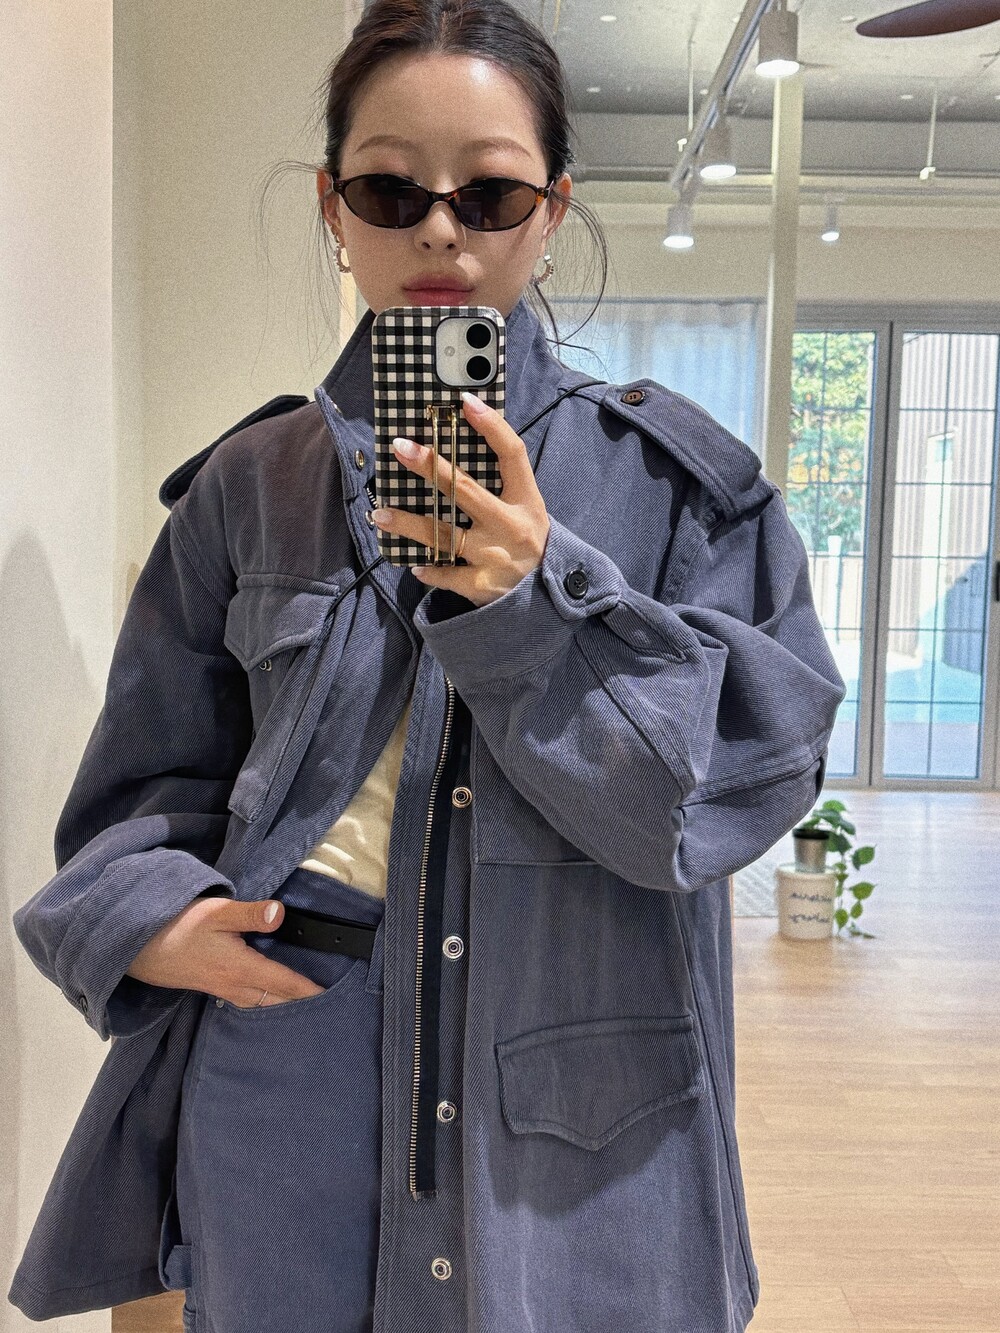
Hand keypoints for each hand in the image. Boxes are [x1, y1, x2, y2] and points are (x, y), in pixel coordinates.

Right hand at [125, 897, 324, 1007]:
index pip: (285, 983)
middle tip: (326, 1009)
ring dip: (283, 1007)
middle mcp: (234, 986)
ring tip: (303, 1008)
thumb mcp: (215, 913)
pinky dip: (264, 1004)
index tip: (332, 999)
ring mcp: (221, 990)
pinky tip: (267, 1000)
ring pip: (261, 1005)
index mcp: (241, 969)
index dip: (310, 991)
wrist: (134, 947)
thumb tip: (280, 913)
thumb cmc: (176, 927)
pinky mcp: (211, 987)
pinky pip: (246, 1002)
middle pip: (276, 1002)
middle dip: (301, 1005)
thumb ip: (250, 914)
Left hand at [372, 391, 549, 607]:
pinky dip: (428, 569)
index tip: (465, 402)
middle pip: (467, 490)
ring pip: (444, 535)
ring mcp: (496, 556)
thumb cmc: (528, 542)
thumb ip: (500, 485)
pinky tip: (413, 564)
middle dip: (431, 466)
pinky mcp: (483, 586)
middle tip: (401, 448)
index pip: (512, 455)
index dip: (491, 426)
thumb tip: (454, 454)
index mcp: (527, 500)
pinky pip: (446, 574)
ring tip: (380, 514)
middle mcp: (511, 525)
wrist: (549, 597)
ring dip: (408, 523)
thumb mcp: (526, 510)